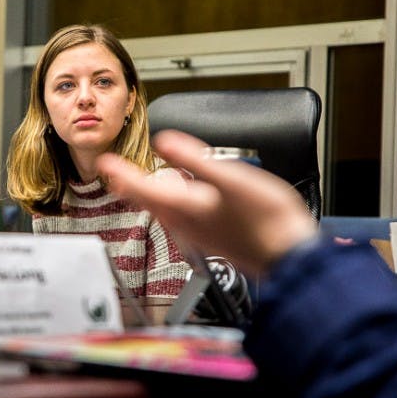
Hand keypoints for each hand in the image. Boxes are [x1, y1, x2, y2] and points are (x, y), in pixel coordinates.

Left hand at [97, 129, 317, 276]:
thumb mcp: (230, 177)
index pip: (142, 188)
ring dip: (148, 196)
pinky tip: (178, 202)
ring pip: (163, 212)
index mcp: (187, 207)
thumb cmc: (267, 219)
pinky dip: (170, 206)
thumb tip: (164, 142)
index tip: (105, 162)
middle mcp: (187, 225)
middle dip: (130, 186)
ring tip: (138, 184)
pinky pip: (180, 220)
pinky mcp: (213, 239)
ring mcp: (199, 235)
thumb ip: (194, 159)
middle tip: (114, 174)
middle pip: (149, 202)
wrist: (290, 255)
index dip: (122, 173)